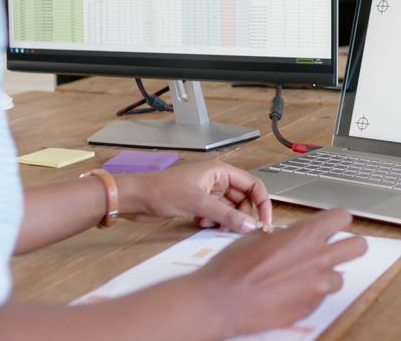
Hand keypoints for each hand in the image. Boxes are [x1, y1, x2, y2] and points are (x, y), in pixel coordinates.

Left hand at [117, 160, 270, 232]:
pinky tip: (201, 223)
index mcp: (220, 171)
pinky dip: (214, 221)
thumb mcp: (199, 204)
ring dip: (226, 220)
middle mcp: (216, 180)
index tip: (265, 222)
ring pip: (229, 209)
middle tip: (237, 230)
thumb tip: (250, 226)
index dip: (262, 203)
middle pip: (243, 199)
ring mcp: (207, 192)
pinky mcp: (198, 204)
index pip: (253, 185)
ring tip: (213, 224)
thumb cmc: (161, 191)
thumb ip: (227, 216)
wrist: (136, 198)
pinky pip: (217, 215)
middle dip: (241, 215)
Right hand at [189, 208, 367, 337]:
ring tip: (302, 277)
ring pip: (340, 277)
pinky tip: (289, 292)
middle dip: (350, 246)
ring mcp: (317, 285)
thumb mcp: (259, 237)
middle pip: (358, 246)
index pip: (342, 217)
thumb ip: (286, 236)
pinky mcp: (310, 307)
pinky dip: (310, 294)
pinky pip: (320, 297)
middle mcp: (318, 258)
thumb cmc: (233, 267)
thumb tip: (292, 238)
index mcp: (305, 234)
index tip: (334, 224)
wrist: (222, 300)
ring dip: (326, 275)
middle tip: (338, 248)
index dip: (338, 220)